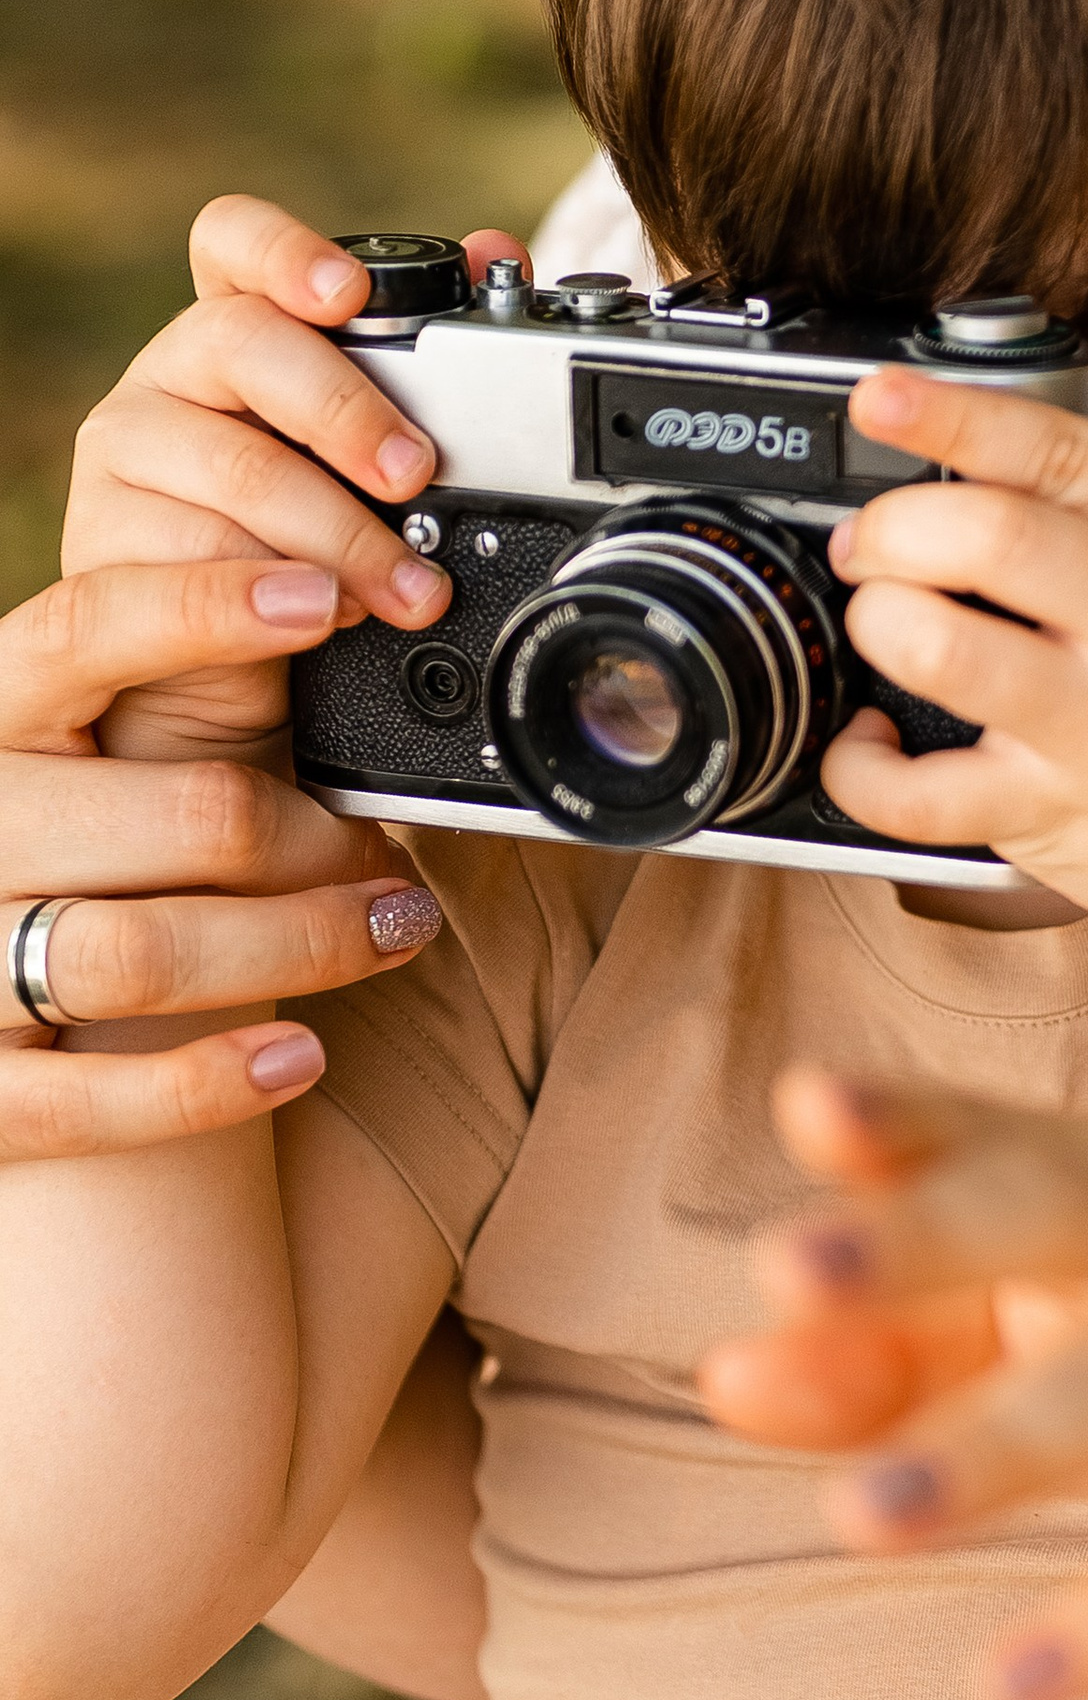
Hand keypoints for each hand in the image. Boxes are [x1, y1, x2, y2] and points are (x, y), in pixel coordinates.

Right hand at [0, 554, 444, 1161]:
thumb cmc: (87, 849)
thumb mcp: (102, 749)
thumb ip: (188, 691)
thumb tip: (348, 612)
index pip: (84, 629)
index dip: (207, 606)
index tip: (328, 597)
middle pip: (180, 813)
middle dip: (316, 838)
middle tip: (387, 857)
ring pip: (143, 955)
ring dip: (301, 947)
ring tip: (392, 933)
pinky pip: (88, 1102)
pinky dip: (209, 1082)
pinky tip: (301, 1057)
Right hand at [66, 194, 525, 763]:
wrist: (227, 681)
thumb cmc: (302, 545)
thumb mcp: (366, 456)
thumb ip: (422, 360)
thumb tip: (497, 252)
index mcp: (229, 335)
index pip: (231, 246)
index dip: (284, 253)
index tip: (347, 292)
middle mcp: (164, 383)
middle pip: (244, 346)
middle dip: (347, 411)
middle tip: (415, 473)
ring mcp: (121, 467)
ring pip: (237, 472)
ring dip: (344, 537)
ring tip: (408, 587)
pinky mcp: (97, 562)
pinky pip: (186, 571)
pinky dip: (271, 601)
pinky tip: (321, 616)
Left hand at [698, 1071, 1087, 1699]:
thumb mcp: (1083, 1348)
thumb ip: (900, 1363)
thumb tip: (725, 1376)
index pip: (1006, 1135)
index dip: (910, 1119)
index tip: (807, 1107)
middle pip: (1066, 1210)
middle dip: (928, 1233)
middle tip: (786, 1269)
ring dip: (999, 1447)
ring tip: (859, 1521)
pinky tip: (1018, 1680)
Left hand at [820, 369, 1087, 948]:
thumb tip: (960, 467)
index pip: (1059, 449)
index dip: (949, 415)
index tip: (880, 399)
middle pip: (987, 534)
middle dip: (893, 527)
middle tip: (873, 544)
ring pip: (939, 645)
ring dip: (879, 621)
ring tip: (886, 625)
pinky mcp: (1057, 813)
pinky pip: (915, 791)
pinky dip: (861, 765)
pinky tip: (876, 743)